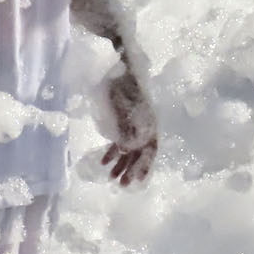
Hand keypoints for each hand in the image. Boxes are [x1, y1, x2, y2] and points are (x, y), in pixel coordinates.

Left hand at [100, 70, 156, 185]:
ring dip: (121, 164)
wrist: (117, 68)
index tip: (138, 181)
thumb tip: (127, 151)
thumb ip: (127, 131)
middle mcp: (144, 126)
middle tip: (121, 185)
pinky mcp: (122, 120)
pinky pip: (120, 140)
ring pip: (129, 148)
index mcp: (148, 124)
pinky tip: (104, 161)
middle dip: (131, 169)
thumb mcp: (125, 111)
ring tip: (111, 178)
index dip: (145, 165)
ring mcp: (133, 123)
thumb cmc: (122, 89)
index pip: (150, 149)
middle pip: (139, 152)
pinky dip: (112, 151)